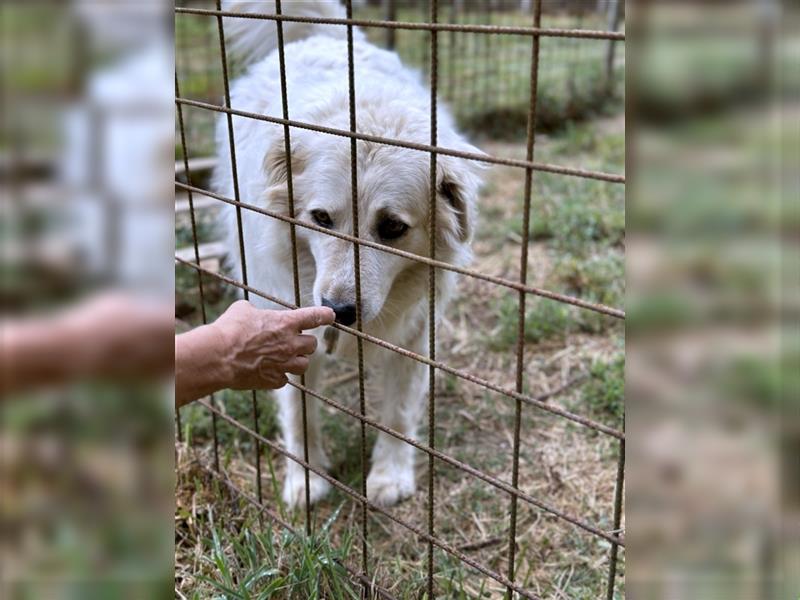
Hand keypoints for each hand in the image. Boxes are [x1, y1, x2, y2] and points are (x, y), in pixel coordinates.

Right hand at [209, 301, 334, 389]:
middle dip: (305, 343)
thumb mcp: (243, 309)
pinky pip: (284, 379)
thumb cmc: (229, 329)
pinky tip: (268, 371)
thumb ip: (256, 312)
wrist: (219, 356)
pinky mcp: (275, 380)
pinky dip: (279, 376)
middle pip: (312, 344)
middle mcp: (290, 343)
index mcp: (286, 323)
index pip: (315, 317)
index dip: (325, 315)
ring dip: (298, 360)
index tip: (331, 315)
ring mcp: (284, 363)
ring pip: (304, 364)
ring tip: (286, 358)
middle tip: (293, 341)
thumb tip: (253, 313)